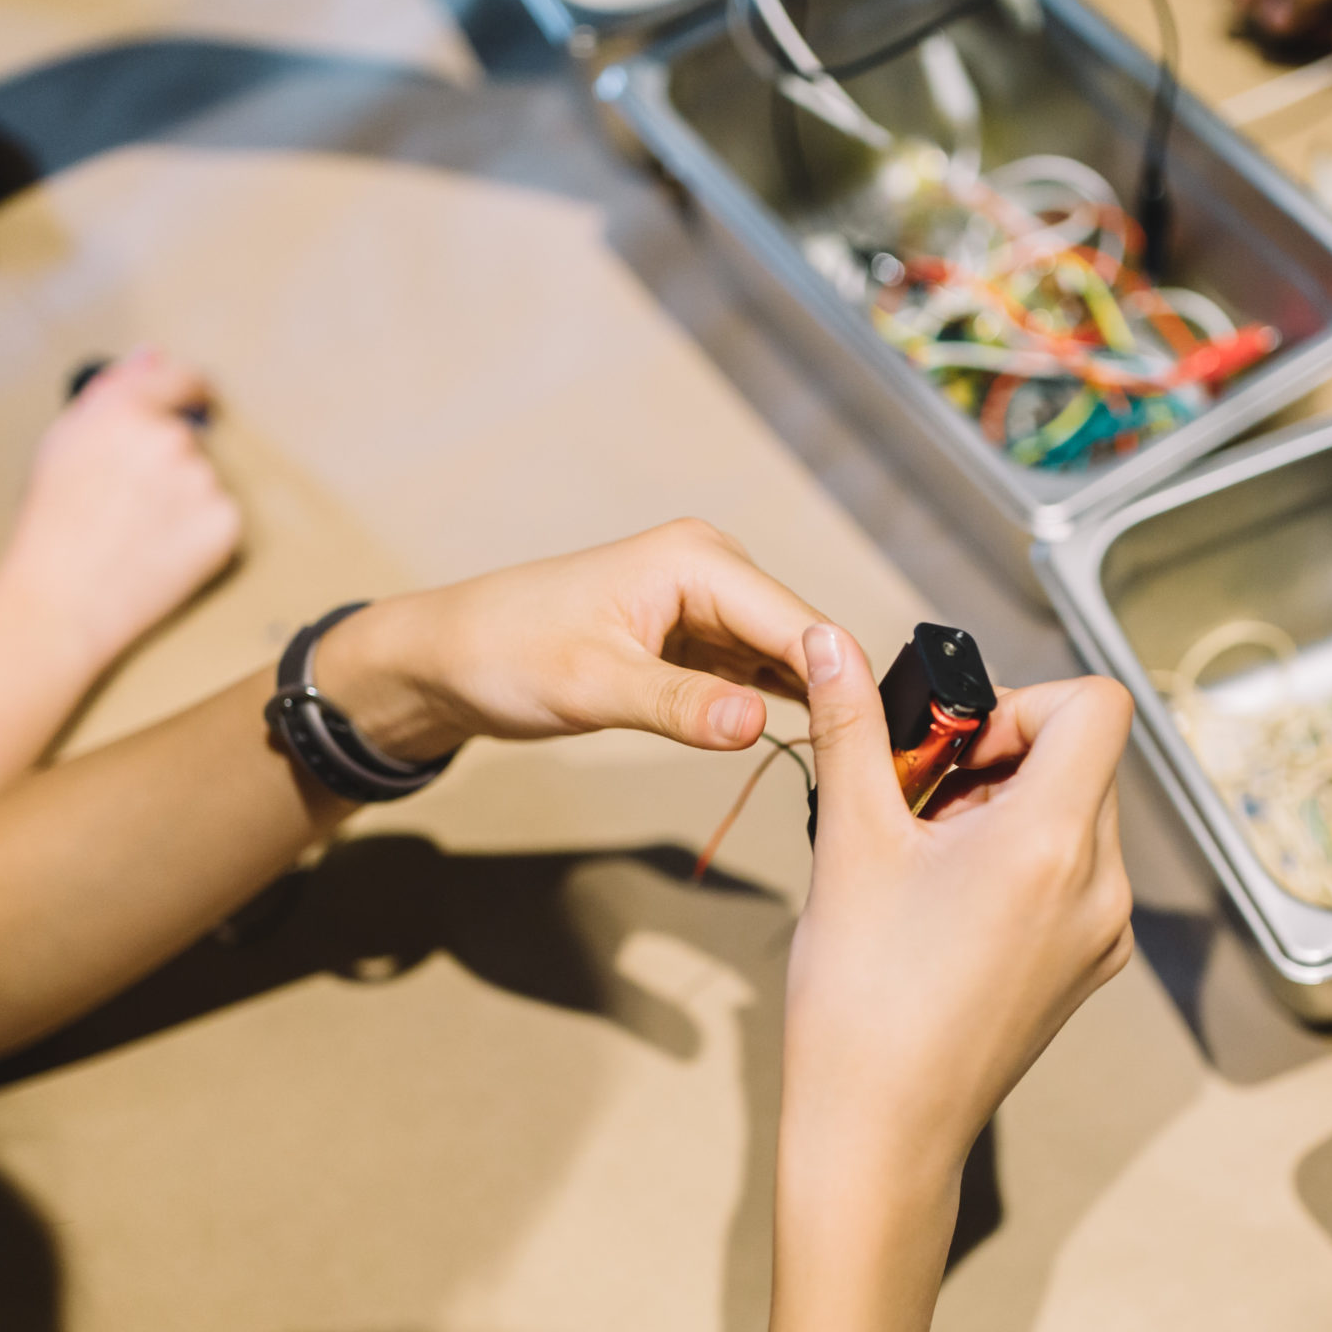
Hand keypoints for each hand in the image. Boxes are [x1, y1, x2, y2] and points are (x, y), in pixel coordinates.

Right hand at [0, 346, 242, 669]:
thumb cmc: (55, 525)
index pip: (181, 379)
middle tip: (130, 501)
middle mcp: (171, 438)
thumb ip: (114, 390)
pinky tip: (163, 548)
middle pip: (190, 438)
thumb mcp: (66, 441)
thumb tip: (153, 355)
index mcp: (126, 410)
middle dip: (168, 462)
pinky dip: (202, 531)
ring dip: (185, 497)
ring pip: (206, 479)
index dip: (188, 391)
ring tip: (139, 530)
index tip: (195, 400)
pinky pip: (222, 516)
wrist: (66, 597)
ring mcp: (203, 482)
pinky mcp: (227, 523)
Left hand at [315, 520, 826, 763]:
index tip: (883, 747)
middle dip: (837, 699)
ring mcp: (708, 604)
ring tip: (852, 766)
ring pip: (788, 663)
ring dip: (813, 707)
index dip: (847, 684)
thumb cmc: (505, 653)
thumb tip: (757, 727)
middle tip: (874, 771)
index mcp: (698, 560)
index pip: (803, 626)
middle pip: (807, 643)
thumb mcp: (593, 686)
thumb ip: (680, 706)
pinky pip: (756, 675)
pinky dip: (775, 709)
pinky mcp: (696, 638)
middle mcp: (715, 570)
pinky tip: (799, 747)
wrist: (448, 657)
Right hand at [778, 624, 1135, 1233]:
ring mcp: (1103, 932)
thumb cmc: (860, 1002)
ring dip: (1005, 807)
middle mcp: (1101, 885)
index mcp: (1053, 842)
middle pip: (1082, 759)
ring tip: (924, 856)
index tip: (953, 745)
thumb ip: (852, 728)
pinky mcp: (1087, 967)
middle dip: (998, 756)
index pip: (1098, 705)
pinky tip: (945, 902)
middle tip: (916, 800)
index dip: (1022, 702)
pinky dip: (1018, 862)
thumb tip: (828, 644)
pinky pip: (1071, 876)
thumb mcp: (851, 844)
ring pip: (1076, 816)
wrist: (879, 1133)